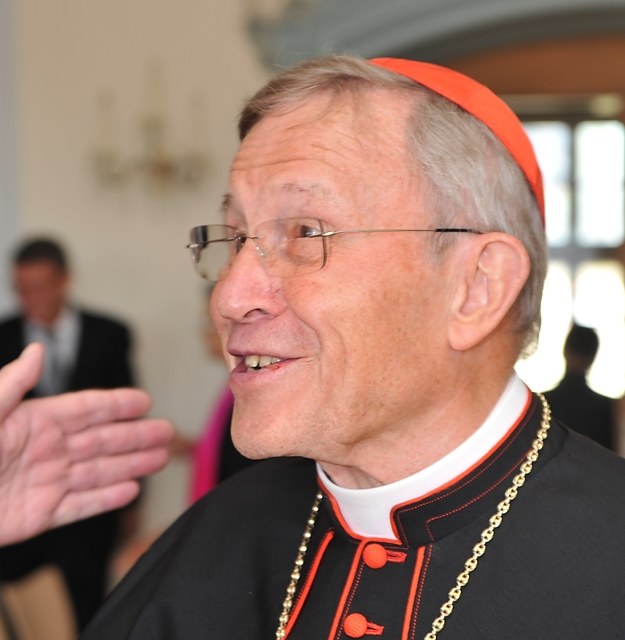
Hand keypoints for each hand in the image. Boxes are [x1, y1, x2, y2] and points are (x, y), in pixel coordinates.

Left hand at [0, 343, 172, 545]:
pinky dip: (106, 500)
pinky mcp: (38, 516)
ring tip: (158, 459)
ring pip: (98, 471)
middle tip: (165, 432)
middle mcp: (45, 451)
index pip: (87, 409)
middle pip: (102, 441)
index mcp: (34, 422)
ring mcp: (44, 483)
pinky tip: (129, 491)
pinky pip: (79, 506)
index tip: (144, 401)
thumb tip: (37, 351)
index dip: (117, 405)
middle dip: (136, 436)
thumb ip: (13, 385)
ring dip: (130, 465)